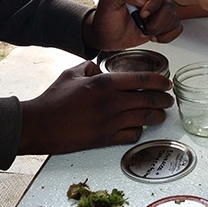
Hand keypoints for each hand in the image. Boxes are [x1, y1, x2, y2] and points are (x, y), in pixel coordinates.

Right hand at [19, 61, 173, 153]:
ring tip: (161, 114)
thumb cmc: (53, 99)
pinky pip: (132, 135)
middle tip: (168, 99)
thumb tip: (101, 69)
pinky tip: (139, 127)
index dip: (159, 81)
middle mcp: (111, 103)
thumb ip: (91, 67)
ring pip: (144, 119)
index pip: (142, 80)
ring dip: (157, 116)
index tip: (166, 83)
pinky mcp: (105, 139)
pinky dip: (139, 131)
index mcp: (104, 83)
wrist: (39, 125)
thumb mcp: (72, 73)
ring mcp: (110, 123)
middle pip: (148, 100)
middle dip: (163, 99)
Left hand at [82, 0, 181, 50]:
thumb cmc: (105, 18)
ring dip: (159, 29)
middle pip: (169, 5)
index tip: (143, 13)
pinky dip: (167, 35)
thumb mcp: (107, 1)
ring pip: (173, 17)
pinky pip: (176, 27)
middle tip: (141, 25)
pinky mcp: (162, 22)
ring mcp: (158, 10)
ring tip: (143, 31)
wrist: (106, 36)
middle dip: (156, 20)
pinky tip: (154, 37)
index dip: (154, 1)